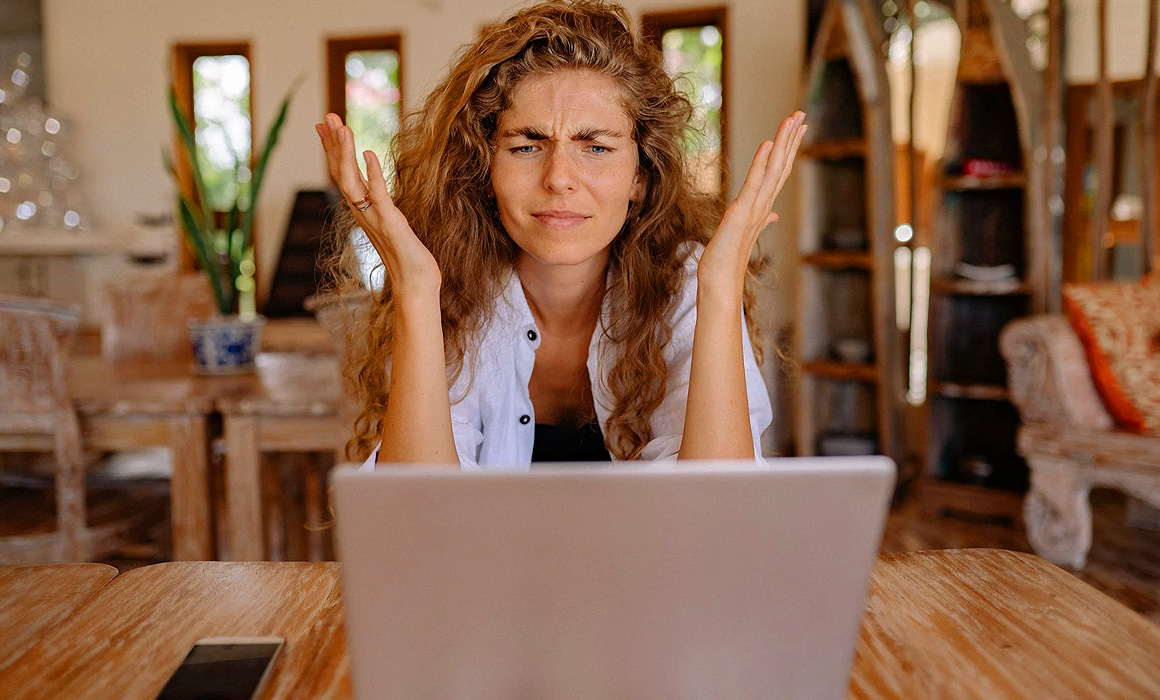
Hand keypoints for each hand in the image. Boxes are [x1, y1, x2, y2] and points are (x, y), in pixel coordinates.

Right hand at [316, 113, 440, 292]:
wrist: (415, 285)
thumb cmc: (407, 257)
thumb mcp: (391, 224)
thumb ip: (381, 206)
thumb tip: (375, 189)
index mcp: (363, 210)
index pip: (343, 174)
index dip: (333, 149)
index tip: (324, 126)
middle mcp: (363, 212)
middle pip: (340, 173)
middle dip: (333, 144)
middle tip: (326, 116)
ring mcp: (374, 218)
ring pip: (351, 181)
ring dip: (344, 153)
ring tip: (341, 127)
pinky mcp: (391, 223)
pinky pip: (378, 195)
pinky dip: (373, 173)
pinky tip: (368, 153)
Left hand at [699, 111, 806, 292]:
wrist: (720, 282)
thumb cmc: (728, 259)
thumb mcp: (743, 233)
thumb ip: (761, 220)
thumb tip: (773, 216)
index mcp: (763, 207)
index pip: (779, 173)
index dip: (789, 149)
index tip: (797, 128)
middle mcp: (763, 205)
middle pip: (781, 166)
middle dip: (791, 139)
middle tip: (801, 114)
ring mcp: (755, 209)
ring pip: (773, 170)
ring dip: (783, 143)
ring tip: (791, 119)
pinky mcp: (742, 213)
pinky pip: (754, 183)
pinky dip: (761, 163)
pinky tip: (768, 144)